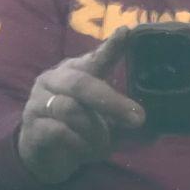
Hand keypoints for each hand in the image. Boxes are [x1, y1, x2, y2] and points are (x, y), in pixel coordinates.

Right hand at [18, 28, 144, 184]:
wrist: (42, 156)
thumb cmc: (78, 130)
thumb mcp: (105, 124)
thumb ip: (125, 122)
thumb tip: (157, 130)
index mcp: (75, 71)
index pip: (95, 57)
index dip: (110, 46)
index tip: (126, 33)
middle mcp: (54, 80)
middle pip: (80, 83)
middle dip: (111, 101)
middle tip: (138, 119)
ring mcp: (39, 102)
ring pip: (69, 109)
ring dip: (94, 130)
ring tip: (103, 145)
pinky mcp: (33, 127)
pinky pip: (58, 132)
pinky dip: (79, 144)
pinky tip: (85, 152)